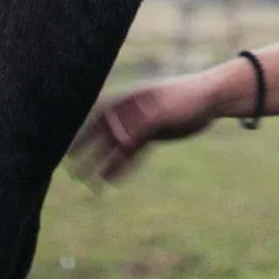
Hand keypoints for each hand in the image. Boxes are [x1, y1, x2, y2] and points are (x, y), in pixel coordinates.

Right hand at [69, 75, 219, 182]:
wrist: (211, 97)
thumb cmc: (186, 96)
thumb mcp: (163, 110)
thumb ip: (141, 126)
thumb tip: (120, 143)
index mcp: (129, 98)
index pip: (98, 115)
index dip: (81, 132)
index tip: (67, 149)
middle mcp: (130, 111)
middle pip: (103, 134)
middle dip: (88, 152)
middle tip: (71, 172)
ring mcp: (140, 123)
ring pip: (116, 146)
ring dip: (103, 162)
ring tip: (89, 183)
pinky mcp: (151, 134)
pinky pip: (133, 153)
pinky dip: (122, 165)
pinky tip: (111, 180)